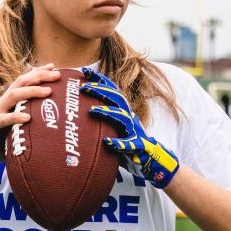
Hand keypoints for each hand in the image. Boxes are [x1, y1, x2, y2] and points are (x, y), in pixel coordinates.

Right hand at [0, 64, 59, 167]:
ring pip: (13, 96)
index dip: (37, 73)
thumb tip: (51, 132)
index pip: (24, 82)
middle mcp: (3, 103)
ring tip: (48, 91)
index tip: (53, 67)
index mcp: (9, 103)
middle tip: (57, 74)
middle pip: (21, 83)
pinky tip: (27, 118)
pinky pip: (3, 119)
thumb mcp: (16, 132)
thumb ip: (29, 128)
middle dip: (39, 76)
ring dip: (31, 91)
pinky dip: (15, 117)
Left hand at [80, 66, 179, 188]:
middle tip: (83, 87)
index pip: (112, 91)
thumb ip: (103, 118)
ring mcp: (134, 131)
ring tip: (91, 111)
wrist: (150, 159)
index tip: (84, 71)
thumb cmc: (128, 143)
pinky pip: (129, 143)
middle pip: (117, 98)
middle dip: (101, 90)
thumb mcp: (114, 127)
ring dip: (107, 112)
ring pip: (122, 117)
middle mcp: (129, 117)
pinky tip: (107, 142)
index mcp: (123, 111)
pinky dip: (119, 143)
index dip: (100, 79)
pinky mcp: (138, 146)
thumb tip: (80, 110)